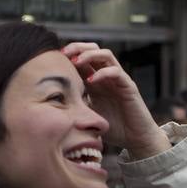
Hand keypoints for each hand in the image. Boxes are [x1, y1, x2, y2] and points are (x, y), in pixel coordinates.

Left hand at [63, 43, 170, 159]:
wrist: (135, 139)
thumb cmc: (113, 128)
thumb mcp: (88, 115)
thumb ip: (75, 106)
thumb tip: (51, 105)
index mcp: (96, 81)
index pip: (82, 58)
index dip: (69, 54)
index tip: (54, 58)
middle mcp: (107, 76)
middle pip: (93, 49)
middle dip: (77, 47)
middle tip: (63, 53)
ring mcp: (118, 79)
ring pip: (105, 54)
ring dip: (89, 54)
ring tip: (76, 61)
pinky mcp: (128, 86)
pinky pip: (116, 72)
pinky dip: (102, 73)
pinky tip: (91, 81)